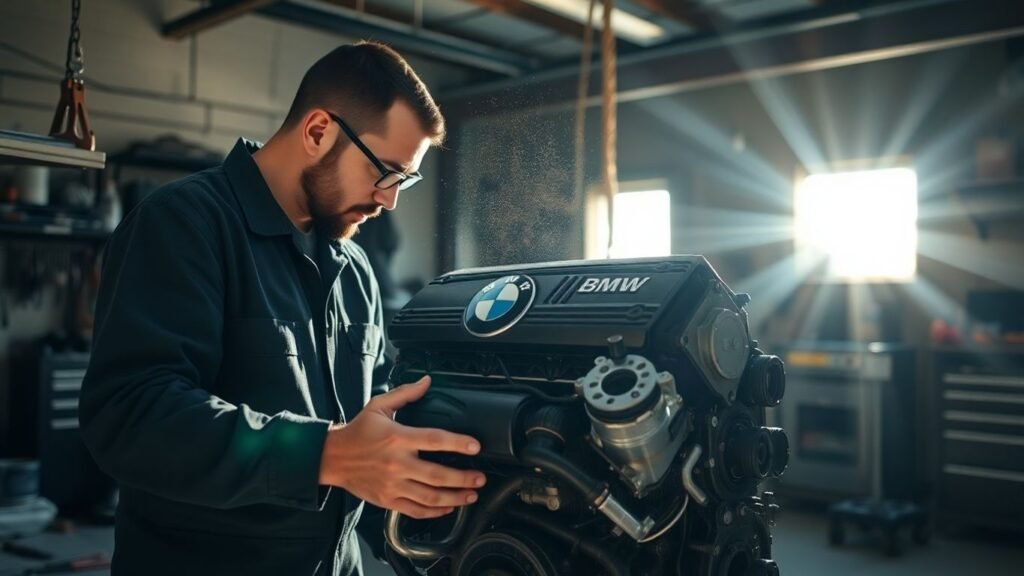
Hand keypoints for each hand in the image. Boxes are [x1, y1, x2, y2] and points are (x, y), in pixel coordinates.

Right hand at [318, 376, 486, 518]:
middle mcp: (397, 463)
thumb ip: (405, 394)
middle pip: (438, 475)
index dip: (458, 443)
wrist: (332, 458)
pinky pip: (415, 510)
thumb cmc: (357, 432)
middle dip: (464, 478)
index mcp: (398, 438)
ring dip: (455, 498)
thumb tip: (426, 381)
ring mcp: (393, 484)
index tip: (476, 447)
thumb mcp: (378, 406)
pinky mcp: (388, 500)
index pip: (435, 440)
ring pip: (430, 497)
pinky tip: (448, 508)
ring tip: (471, 495)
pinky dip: (434, 512)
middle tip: (480, 477)